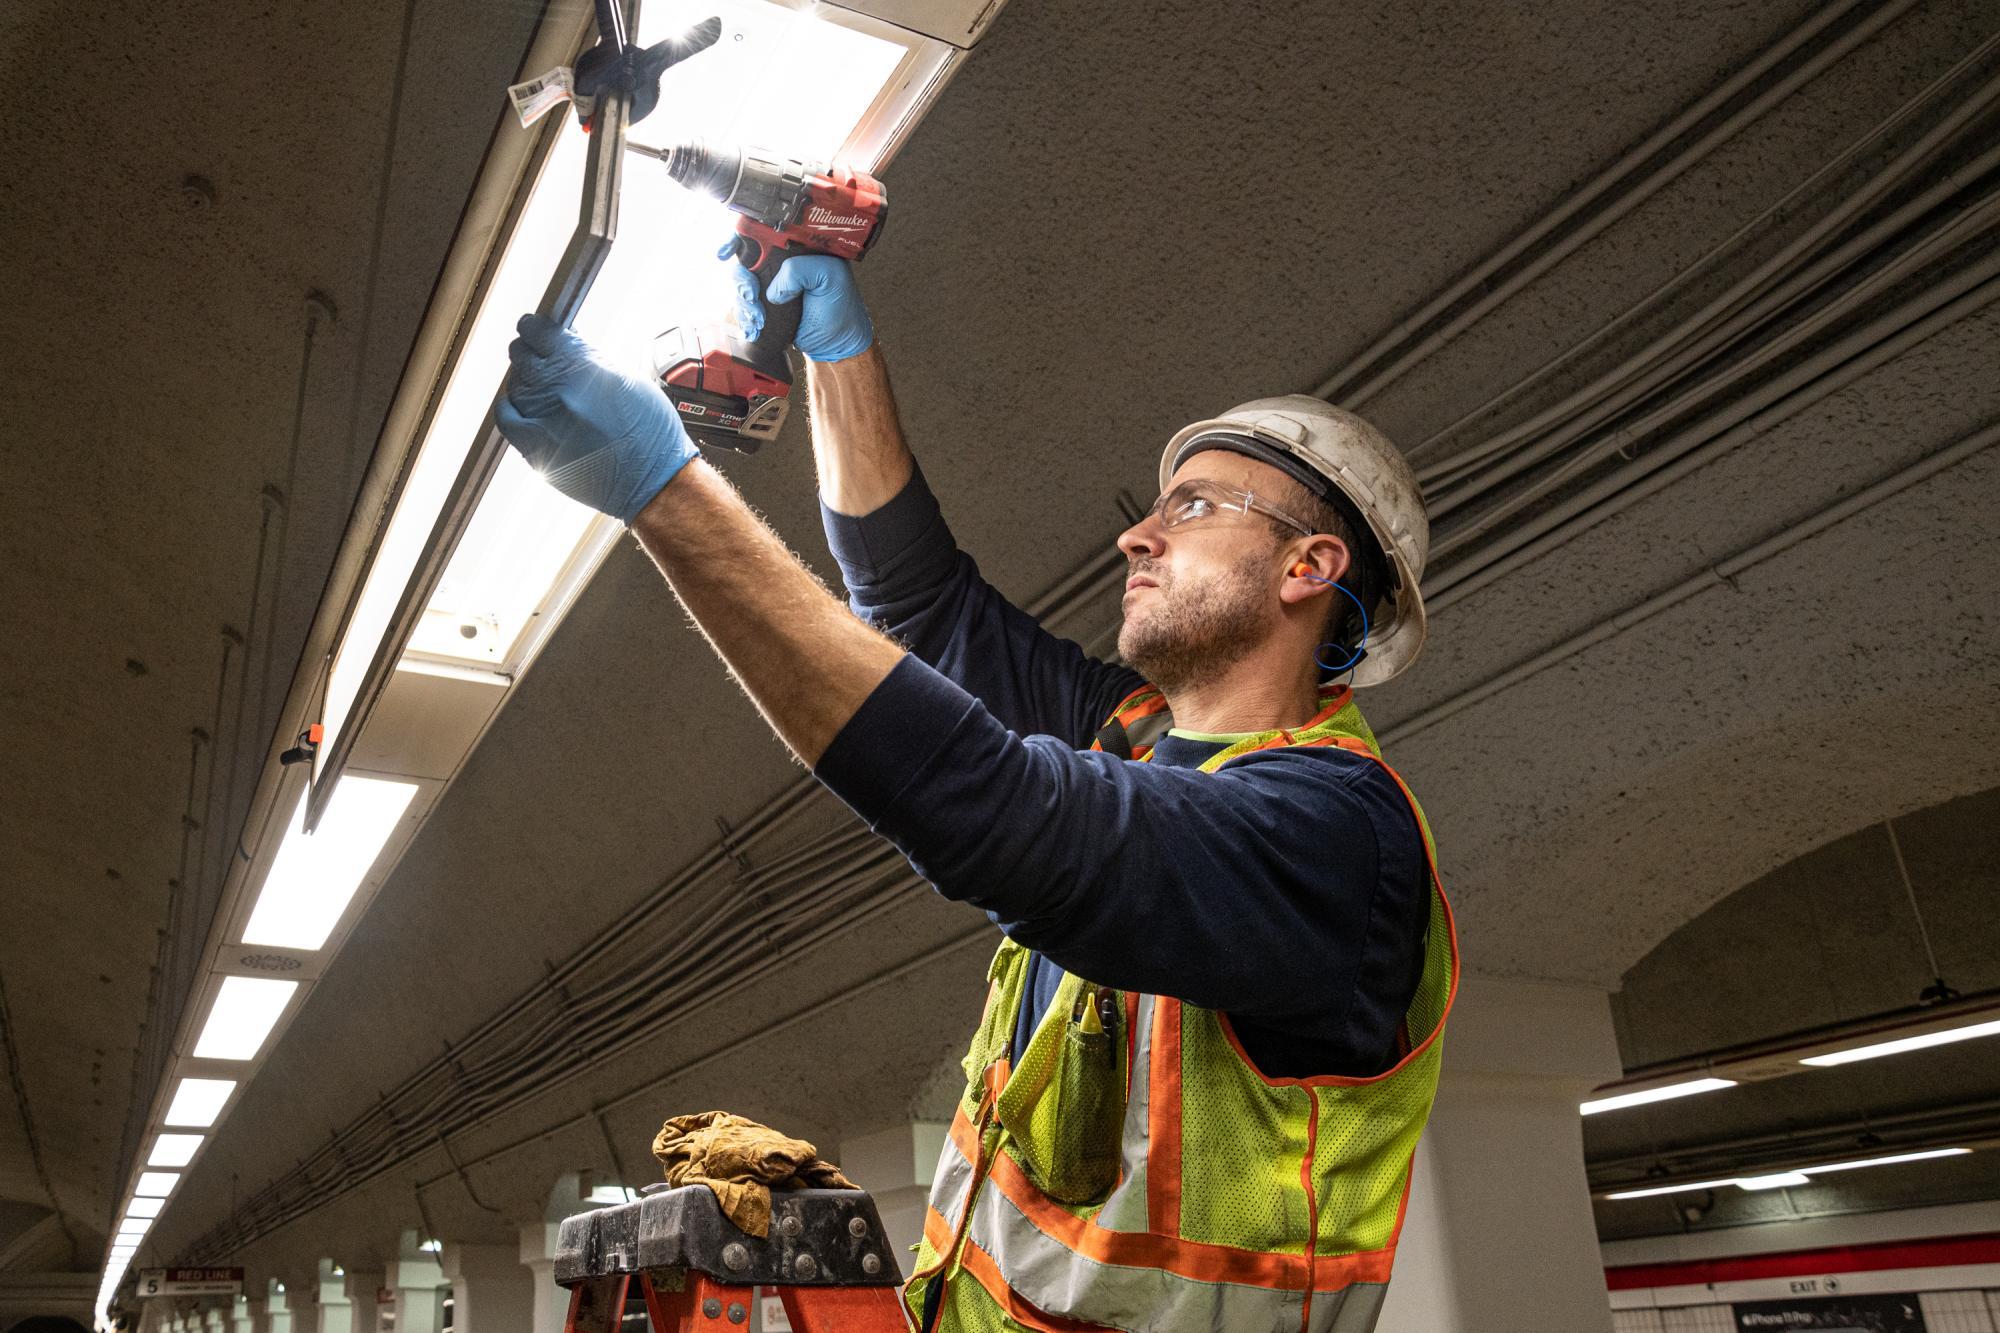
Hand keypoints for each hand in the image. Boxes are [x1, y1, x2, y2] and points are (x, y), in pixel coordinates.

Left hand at [498, 314, 697, 523]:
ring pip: (516, 385)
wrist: (654, 483)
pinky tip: (521, 404)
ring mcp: (544, 423)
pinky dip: (510, 405)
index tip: (534, 328)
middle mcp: (560, 394)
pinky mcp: (536, 450)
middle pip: (523, 356)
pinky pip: (506, 418)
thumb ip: (591, 360)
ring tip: (544, 386)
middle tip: (539, 354)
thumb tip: (566, 344)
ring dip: (525, 380)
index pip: (541, 333)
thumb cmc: (651, 436)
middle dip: (530, 350)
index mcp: (584, 371)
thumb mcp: (629, 381)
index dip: (535, 327)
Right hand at [723, 248, 873, 361]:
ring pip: (741, 287)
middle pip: (743, 262)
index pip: (760, 234)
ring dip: (744, 304)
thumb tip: (772, 288)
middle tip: (752, 296)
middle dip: (742, 281)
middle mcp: (780, 264)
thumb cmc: (840, 308)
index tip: (727, 252)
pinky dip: (745, 318)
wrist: (836, 343)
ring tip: (760, 318)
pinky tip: (755, 327)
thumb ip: (799, 270)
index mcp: (795, 249)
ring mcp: (771, 286)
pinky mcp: (765, 307)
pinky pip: (743, 307)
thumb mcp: (830, 276)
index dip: (739, 239)